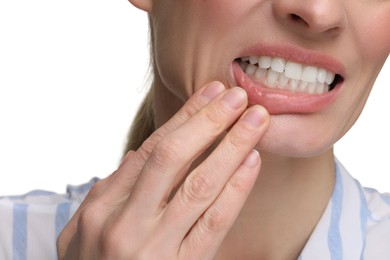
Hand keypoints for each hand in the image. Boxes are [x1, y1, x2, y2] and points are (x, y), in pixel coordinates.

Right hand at [57, 81, 269, 259]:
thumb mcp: (84, 228)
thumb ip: (112, 190)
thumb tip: (140, 153)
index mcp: (103, 207)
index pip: (151, 150)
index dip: (184, 118)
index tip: (210, 93)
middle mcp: (126, 222)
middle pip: (173, 157)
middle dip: (208, 121)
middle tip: (237, 95)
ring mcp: (155, 247)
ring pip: (200, 184)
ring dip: (231, 146)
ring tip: (255, 120)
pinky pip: (215, 224)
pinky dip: (236, 189)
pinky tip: (252, 162)